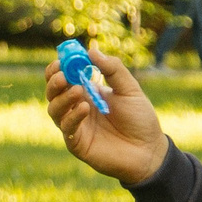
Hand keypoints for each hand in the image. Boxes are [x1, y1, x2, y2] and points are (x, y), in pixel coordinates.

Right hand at [45, 40, 168, 184]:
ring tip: (78, 91)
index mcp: (87, 92)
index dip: (59, 66)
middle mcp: (76, 108)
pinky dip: (72, 117)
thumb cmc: (140, 120)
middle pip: (53, 92)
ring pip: (54, 110)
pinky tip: (85, 109)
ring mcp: (76, 126)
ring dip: (62, 98)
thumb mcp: (130, 89)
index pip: (64, 76)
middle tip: (63, 75)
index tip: (63, 58)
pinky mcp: (77, 144)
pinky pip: (66, 129)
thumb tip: (92, 51)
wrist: (149, 150)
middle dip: (54, 81)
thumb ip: (113, 70)